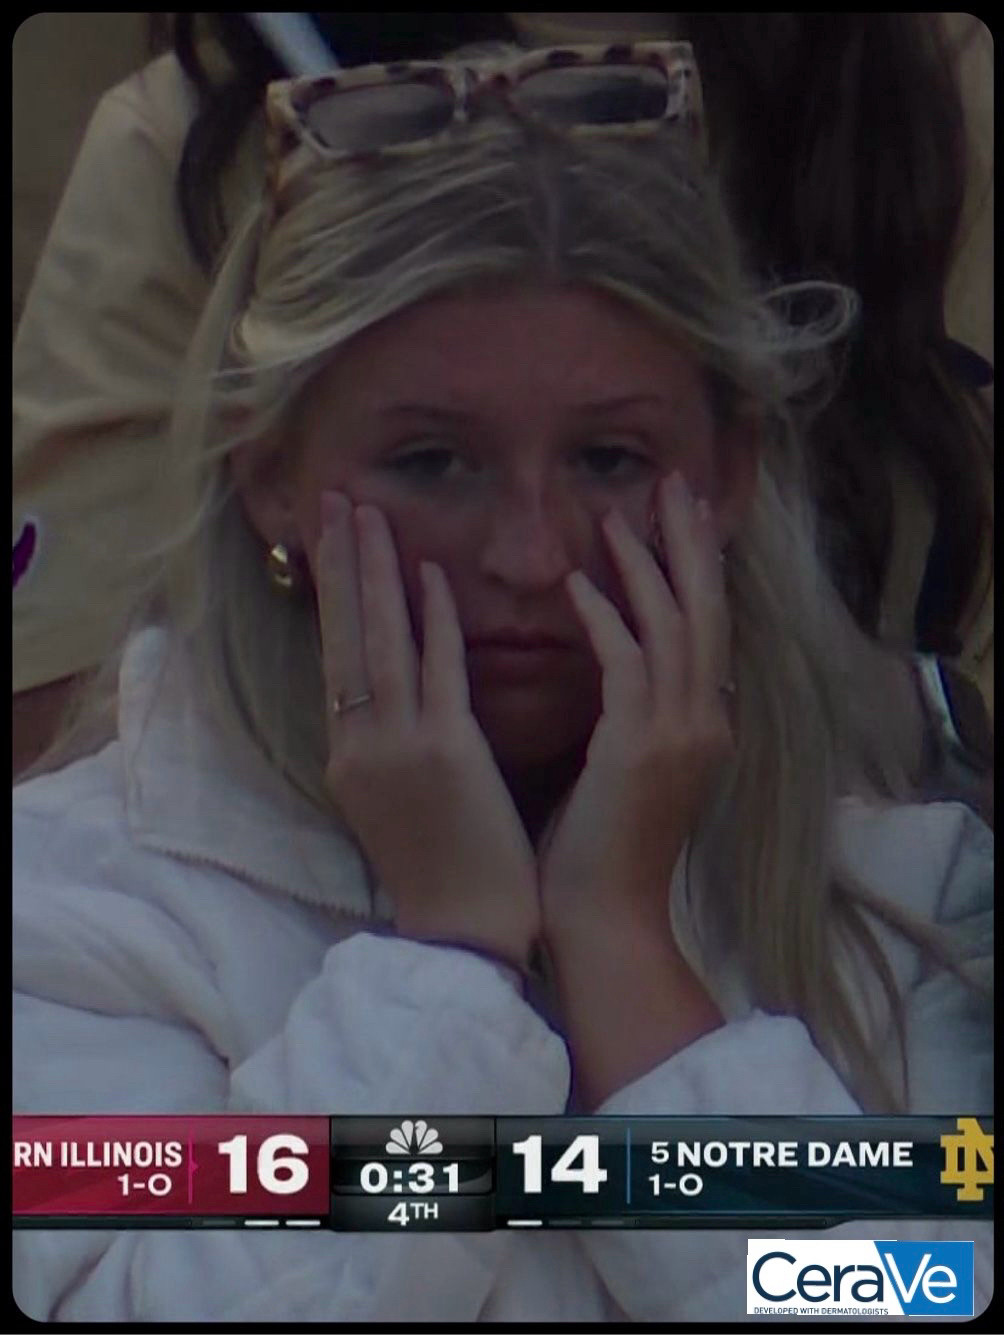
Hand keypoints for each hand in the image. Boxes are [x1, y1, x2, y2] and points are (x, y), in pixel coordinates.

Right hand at [316, 492, 538, 971]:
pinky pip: (437, 674)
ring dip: (374, 573)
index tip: (332, 538)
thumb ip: (392, 736)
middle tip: (339, 497)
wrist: (463, 934)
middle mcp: (360, 745)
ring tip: (367, 513)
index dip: (333, 594)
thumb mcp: (398, 797)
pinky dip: (433, 622)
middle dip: (341, 563)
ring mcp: (397, 749)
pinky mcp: (446, 757)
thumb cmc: (441, 868)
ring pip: (379, 644)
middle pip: (344, 636)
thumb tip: (398, 677)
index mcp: (348, 755)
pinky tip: (431, 574)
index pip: (335, 656)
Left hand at [539, 471, 734, 943]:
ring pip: (674, 625)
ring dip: (646, 565)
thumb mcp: (628, 769)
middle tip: (675, 484)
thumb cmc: (599, 851)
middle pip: (707, 610)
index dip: (696, 569)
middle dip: (690, 543)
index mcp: (705, 726)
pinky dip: (604, 618)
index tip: (680, 518)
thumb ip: (631, 715)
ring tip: (619, 513)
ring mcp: (680, 734)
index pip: (707, 628)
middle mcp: (706, 722)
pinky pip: (626, 662)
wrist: (604, 921)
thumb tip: (614, 665)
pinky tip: (577, 583)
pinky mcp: (640, 747)